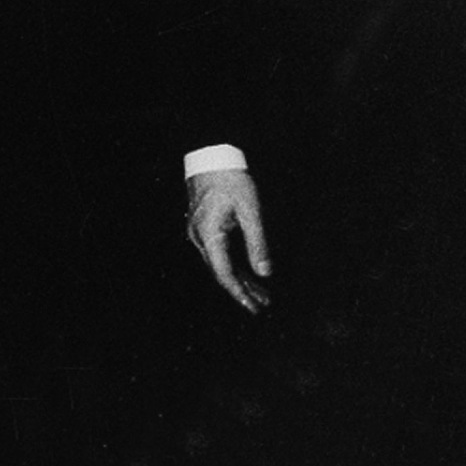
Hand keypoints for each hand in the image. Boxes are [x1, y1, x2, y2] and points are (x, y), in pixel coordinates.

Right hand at [187, 168, 271, 314]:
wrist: (211, 157)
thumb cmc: (231, 180)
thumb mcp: (250, 211)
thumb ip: (258, 244)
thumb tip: (265, 273)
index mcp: (209, 235)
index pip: (224, 273)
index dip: (240, 293)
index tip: (254, 307)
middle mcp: (200, 238)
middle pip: (221, 272)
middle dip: (243, 290)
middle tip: (263, 305)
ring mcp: (199, 233)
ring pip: (220, 264)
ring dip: (240, 279)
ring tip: (261, 293)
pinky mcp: (204, 228)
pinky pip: (218, 254)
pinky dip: (234, 265)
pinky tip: (248, 273)